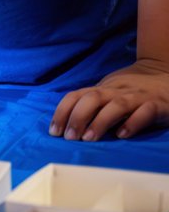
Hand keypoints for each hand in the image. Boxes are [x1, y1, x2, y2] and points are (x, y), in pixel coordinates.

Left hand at [49, 59, 168, 141]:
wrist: (165, 73)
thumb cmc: (132, 89)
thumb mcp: (110, 92)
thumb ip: (93, 104)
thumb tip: (67, 124)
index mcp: (103, 89)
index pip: (77, 95)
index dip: (63, 112)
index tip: (54, 131)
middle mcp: (117, 91)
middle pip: (93, 98)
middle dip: (78, 117)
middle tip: (69, 137)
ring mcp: (137, 97)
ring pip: (116, 105)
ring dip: (100, 121)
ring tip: (88, 138)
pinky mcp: (156, 105)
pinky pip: (144, 112)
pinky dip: (132, 123)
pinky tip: (122, 135)